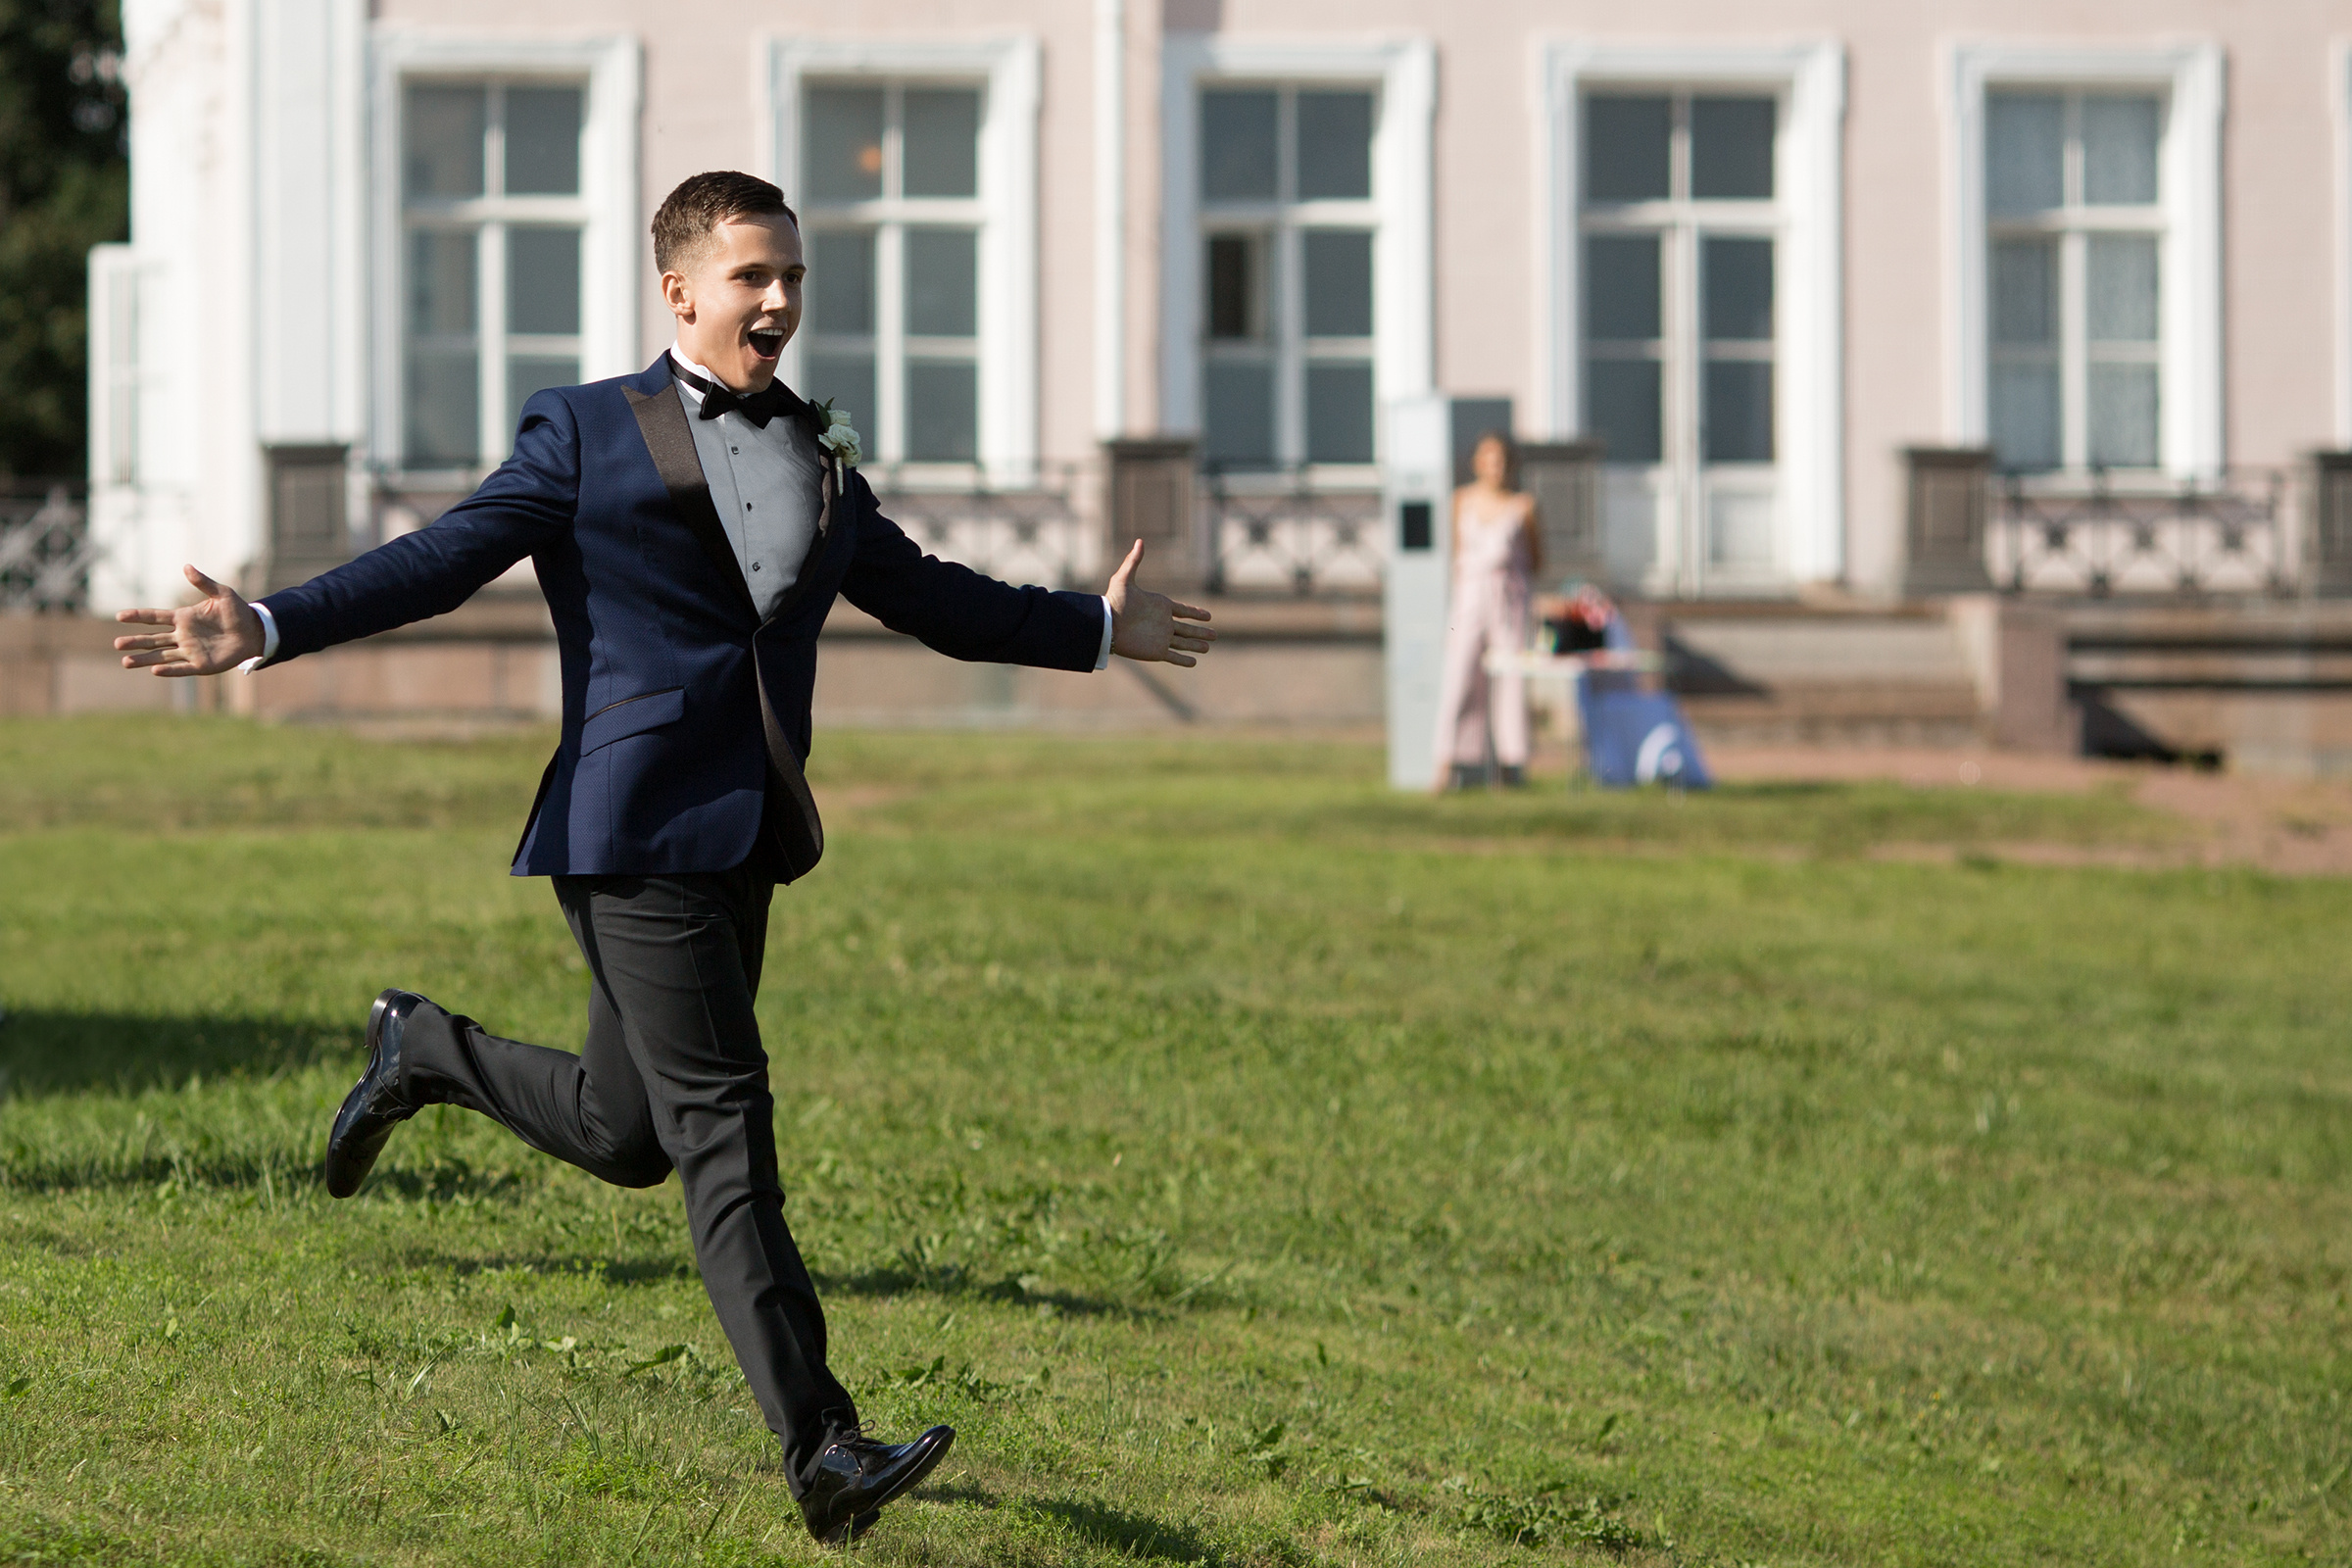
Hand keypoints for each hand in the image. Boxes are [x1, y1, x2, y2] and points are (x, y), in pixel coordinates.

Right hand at [113, 564, 264, 676]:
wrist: (255, 632)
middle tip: (117, 644)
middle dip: (135, 642)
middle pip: (153, 639)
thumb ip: (203, 582)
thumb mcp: (222, 593)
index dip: (138, 616)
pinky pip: (182, 668)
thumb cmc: (238, 612)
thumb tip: (186, 566)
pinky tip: (155, 670)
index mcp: (184, 618)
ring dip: (145, 659)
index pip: (155, 616)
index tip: (119, 616)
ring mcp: (190, 651)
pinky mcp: (201, 664)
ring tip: (126, 662)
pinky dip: (169, 670)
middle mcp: (182, 635)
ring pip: (162, 656)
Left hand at [1106, 540, 1215, 666]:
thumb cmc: (1114, 602)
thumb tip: (1139, 540)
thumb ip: (1133, 561)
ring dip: (1196, 645)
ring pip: (1184, 643)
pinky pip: (1174, 657)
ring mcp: (1160, 638)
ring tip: (1208, 648)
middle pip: (1187, 629)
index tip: (1208, 616)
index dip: (1196, 614)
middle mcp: (1163, 623)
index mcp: (1160, 607)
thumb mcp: (1124, 579)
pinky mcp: (1156, 652)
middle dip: (1200, 632)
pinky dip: (1184, 660)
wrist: (1106, 625)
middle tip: (1215, 635)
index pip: (1183, 611)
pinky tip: (1193, 662)